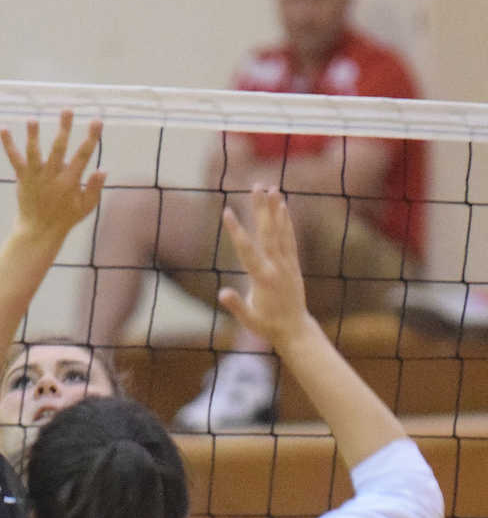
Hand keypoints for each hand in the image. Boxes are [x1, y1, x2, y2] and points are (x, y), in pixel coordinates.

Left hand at [0, 110, 105, 240]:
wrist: (39, 230)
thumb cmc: (65, 218)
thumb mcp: (85, 206)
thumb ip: (94, 188)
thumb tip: (103, 169)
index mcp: (70, 181)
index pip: (83, 155)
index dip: (91, 137)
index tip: (96, 121)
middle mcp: (52, 176)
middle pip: (58, 148)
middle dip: (64, 128)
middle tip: (67, 109)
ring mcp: (35, 176)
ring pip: (34, 152)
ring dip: (32, 135)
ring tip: (32, 119)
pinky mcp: (22, 177)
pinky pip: (14, 159)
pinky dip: (8, 144)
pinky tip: (3, 128)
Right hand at [218, 185, 310, 350]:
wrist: (295, 330)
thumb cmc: (267, 326)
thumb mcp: (248, 319)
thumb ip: (236, 305)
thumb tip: (221, 293)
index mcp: (263, 279)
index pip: (246, 250)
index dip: (235, 230)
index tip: (226, 212)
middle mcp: (277, 267)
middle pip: (267, 232)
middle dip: (260, 209)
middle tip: (255, 186)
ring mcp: (287, 264)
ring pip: (280, 231)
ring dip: (275, 208)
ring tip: (271, 187)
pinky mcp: (293, 264)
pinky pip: (289, 238)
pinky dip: (286, 222)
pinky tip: (283, 206)